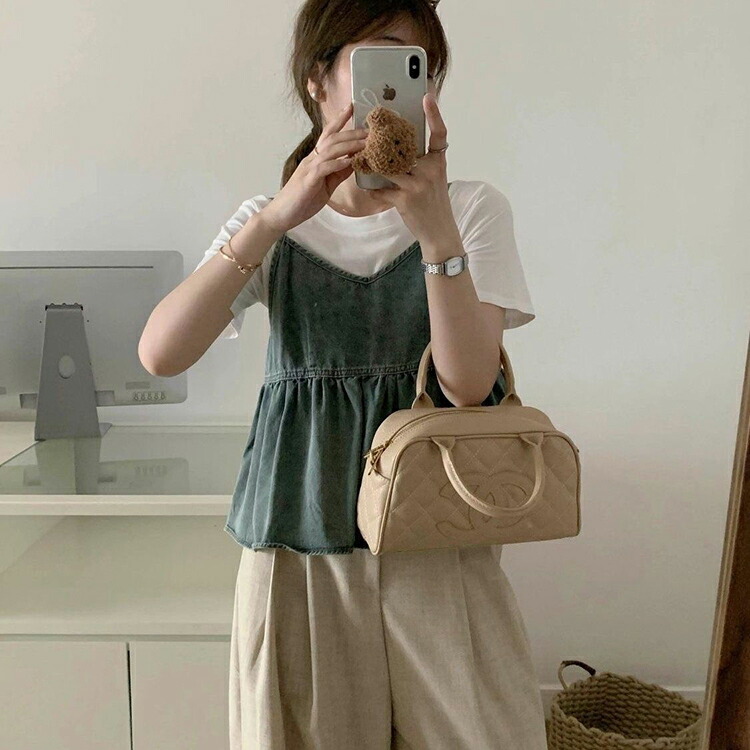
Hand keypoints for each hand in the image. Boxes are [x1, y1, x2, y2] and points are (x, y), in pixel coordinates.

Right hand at [261, 102, 367, 233]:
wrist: (282, 215)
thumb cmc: (303, 200)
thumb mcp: (326, 185)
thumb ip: (338, 173)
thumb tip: (354, 163)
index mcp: (316, 159)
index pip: (328, 134)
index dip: (339, 120)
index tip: (352, 107)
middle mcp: (312, 159)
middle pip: (332, 139)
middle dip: (352, 132)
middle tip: (370, 130)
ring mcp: (309, 169)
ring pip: (329, 150)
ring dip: (348, 146)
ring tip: (365, 144)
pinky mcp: (308, 181)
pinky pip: (323, 168)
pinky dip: (337, 164)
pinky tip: (349, 162)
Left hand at [369, 92, 453, 244]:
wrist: (439, 232)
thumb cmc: (433, 204)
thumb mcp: (434, 179)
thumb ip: (420, 163)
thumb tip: (397, 147)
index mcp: (438, 162)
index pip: (439, 133)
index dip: (434, 114)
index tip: (426, 96)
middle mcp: (430, 170)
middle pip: (403, 147)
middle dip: (384, 141)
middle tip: (370, 130)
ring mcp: (418, 184)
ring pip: (387, 166)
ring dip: (372, 163)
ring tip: (362, 159)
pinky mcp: (405, 199)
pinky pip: (381, 188)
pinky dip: (372, 187)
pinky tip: (367, 185)